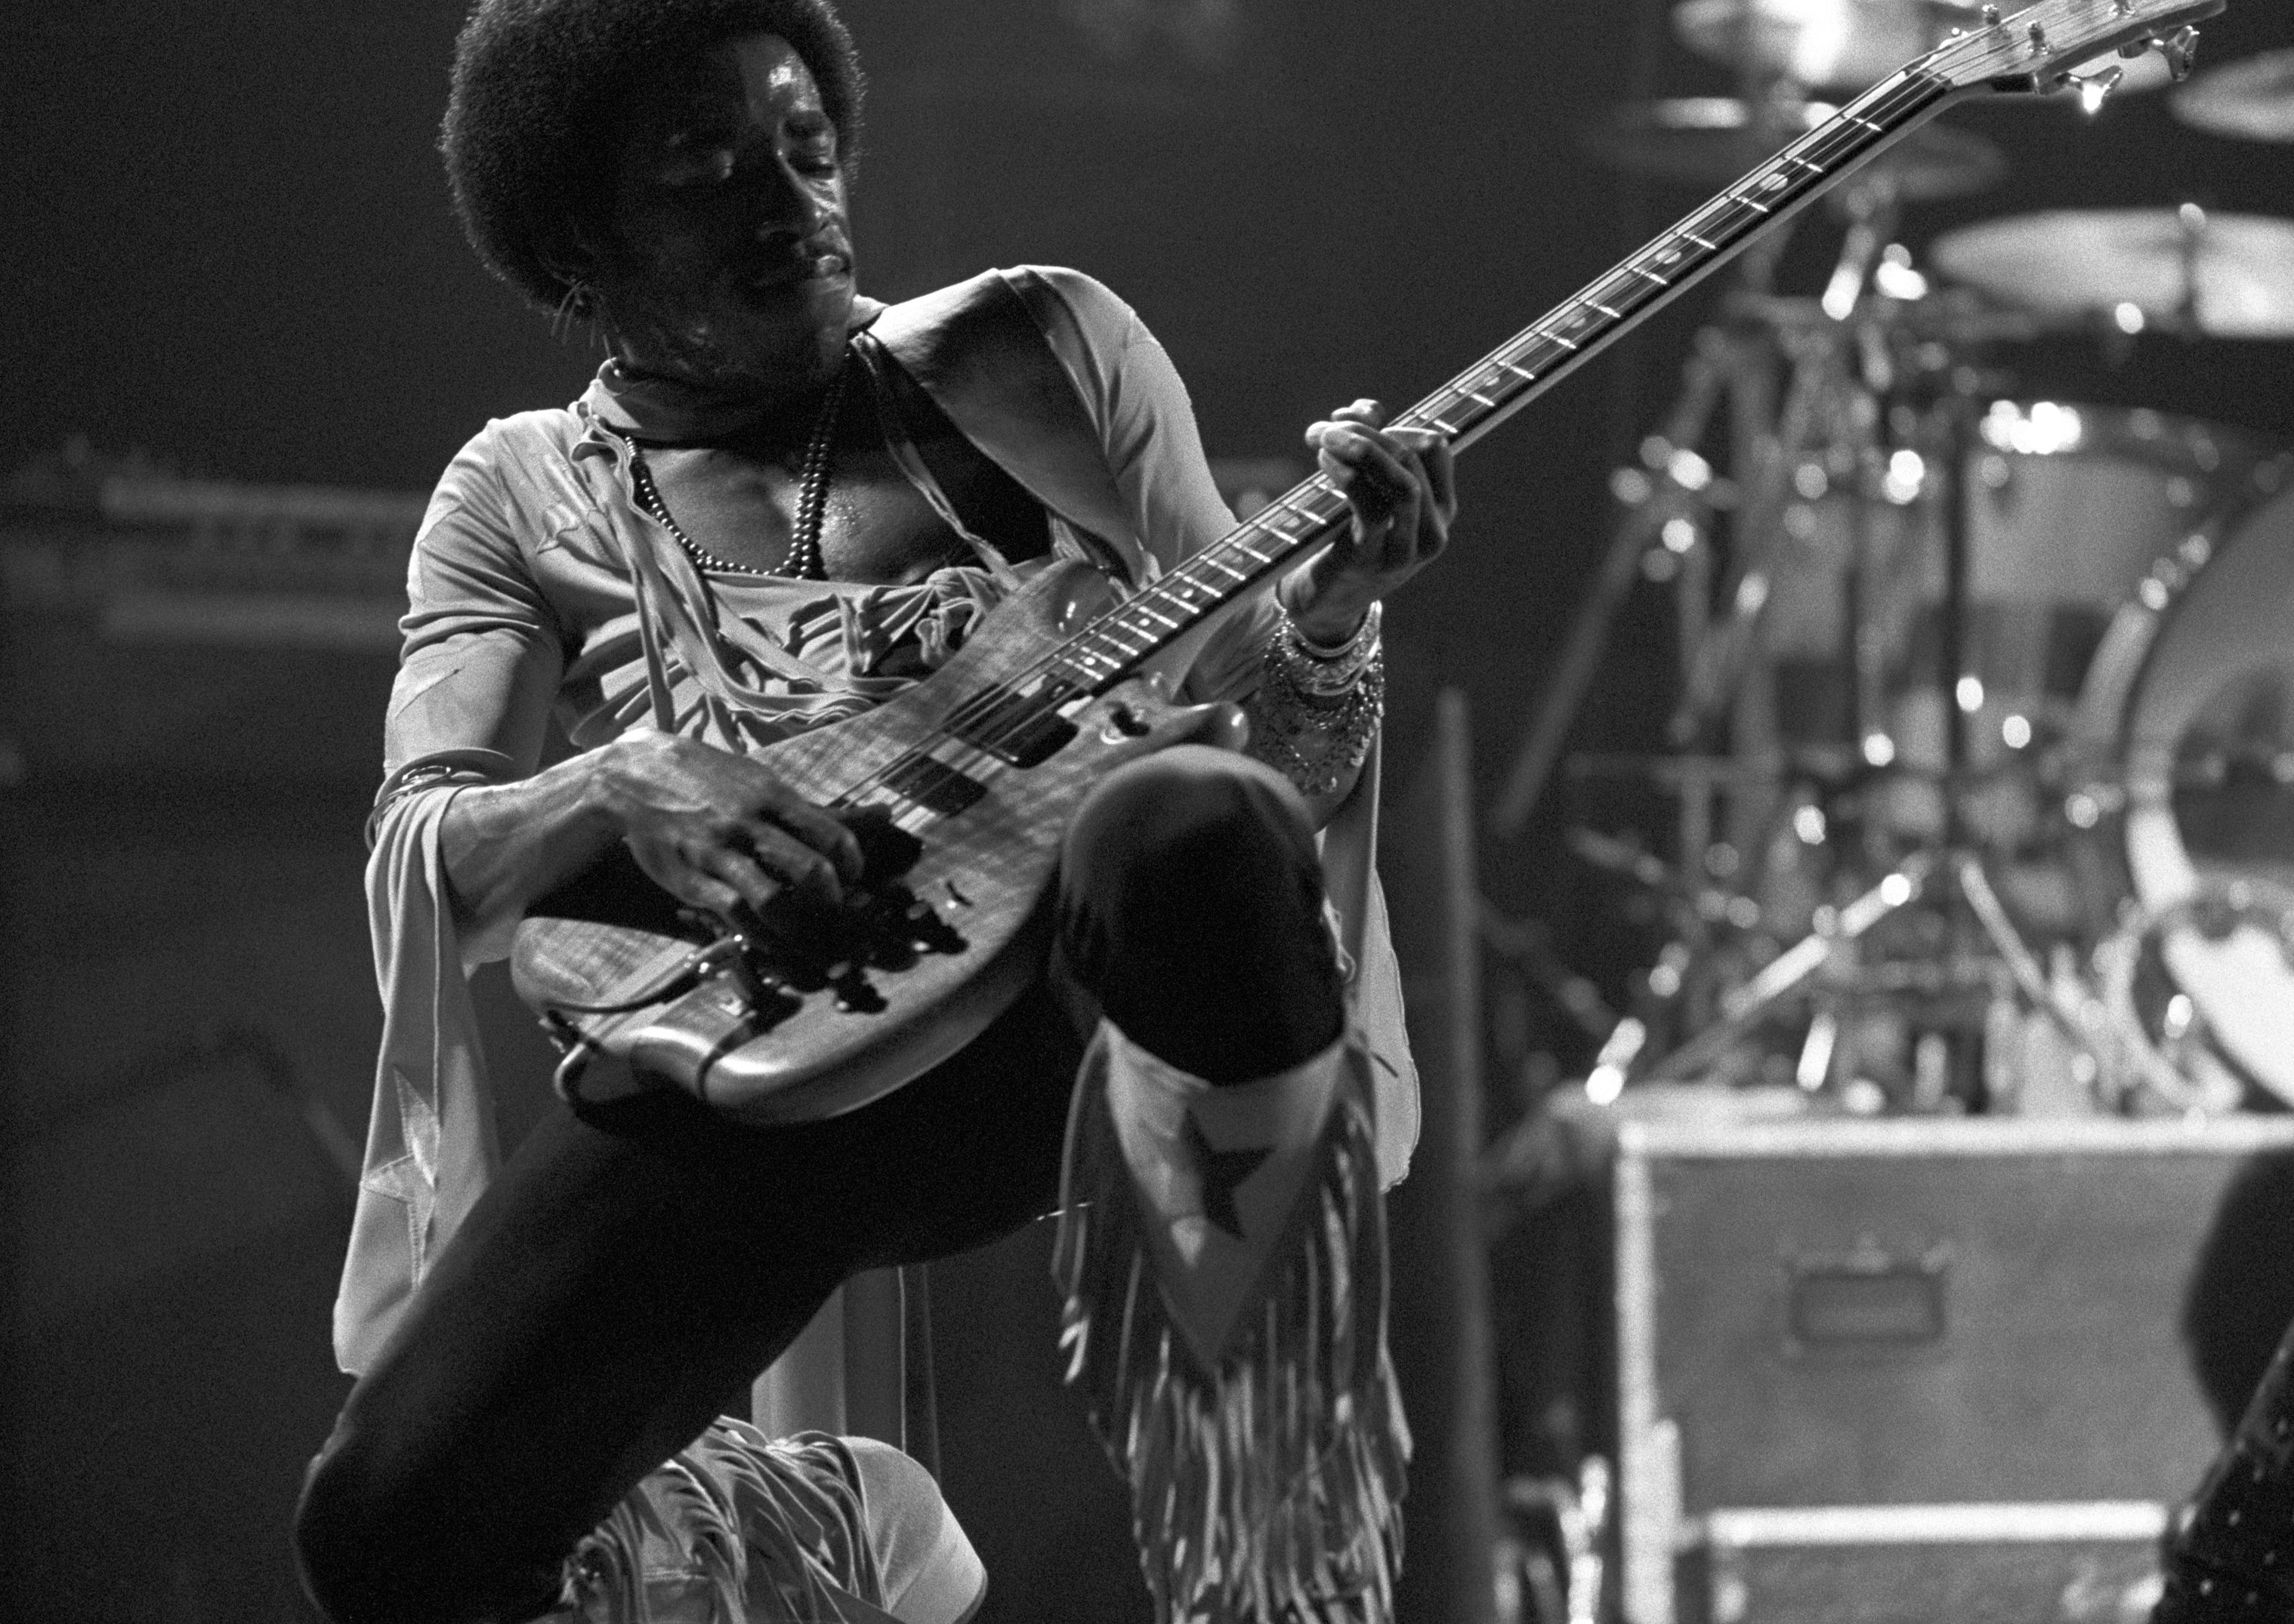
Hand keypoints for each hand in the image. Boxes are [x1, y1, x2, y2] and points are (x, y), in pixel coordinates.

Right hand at [592, 732, 861, 918]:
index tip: (854, 879)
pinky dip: (760, 933)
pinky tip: (771, 938)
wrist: (633, 775)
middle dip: (834, 901)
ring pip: (772, 899)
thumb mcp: (763, 783)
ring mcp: (718, 852)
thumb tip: (885, 813)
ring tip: (810, 936)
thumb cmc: (710, 781)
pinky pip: (733, 914)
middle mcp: (748, 822)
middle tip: (837, 913)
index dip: (853, 866)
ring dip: (800, 928)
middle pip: (810, 869)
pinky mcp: (691, 878)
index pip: (833, 835)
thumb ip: (819, 809)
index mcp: (772, 795)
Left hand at [1285, 399, 1455, 643]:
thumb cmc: (1341, 539)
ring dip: (1359, 448)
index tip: (1355, 419)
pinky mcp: (1370, 560)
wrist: (1320, 604)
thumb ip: (1370, 447)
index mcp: (1438, 510)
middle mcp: (1432, 532)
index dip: (1395, 423)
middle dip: (1367, 432)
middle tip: (1326, 427)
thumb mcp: (1363, 491)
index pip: (1434, 447)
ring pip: (1401, 481)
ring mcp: (1405, 550)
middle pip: (1413, 458)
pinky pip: (1369, 505)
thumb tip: (1368, 408)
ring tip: (1322, 437)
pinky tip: (1323, 461)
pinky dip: (1346, 473)